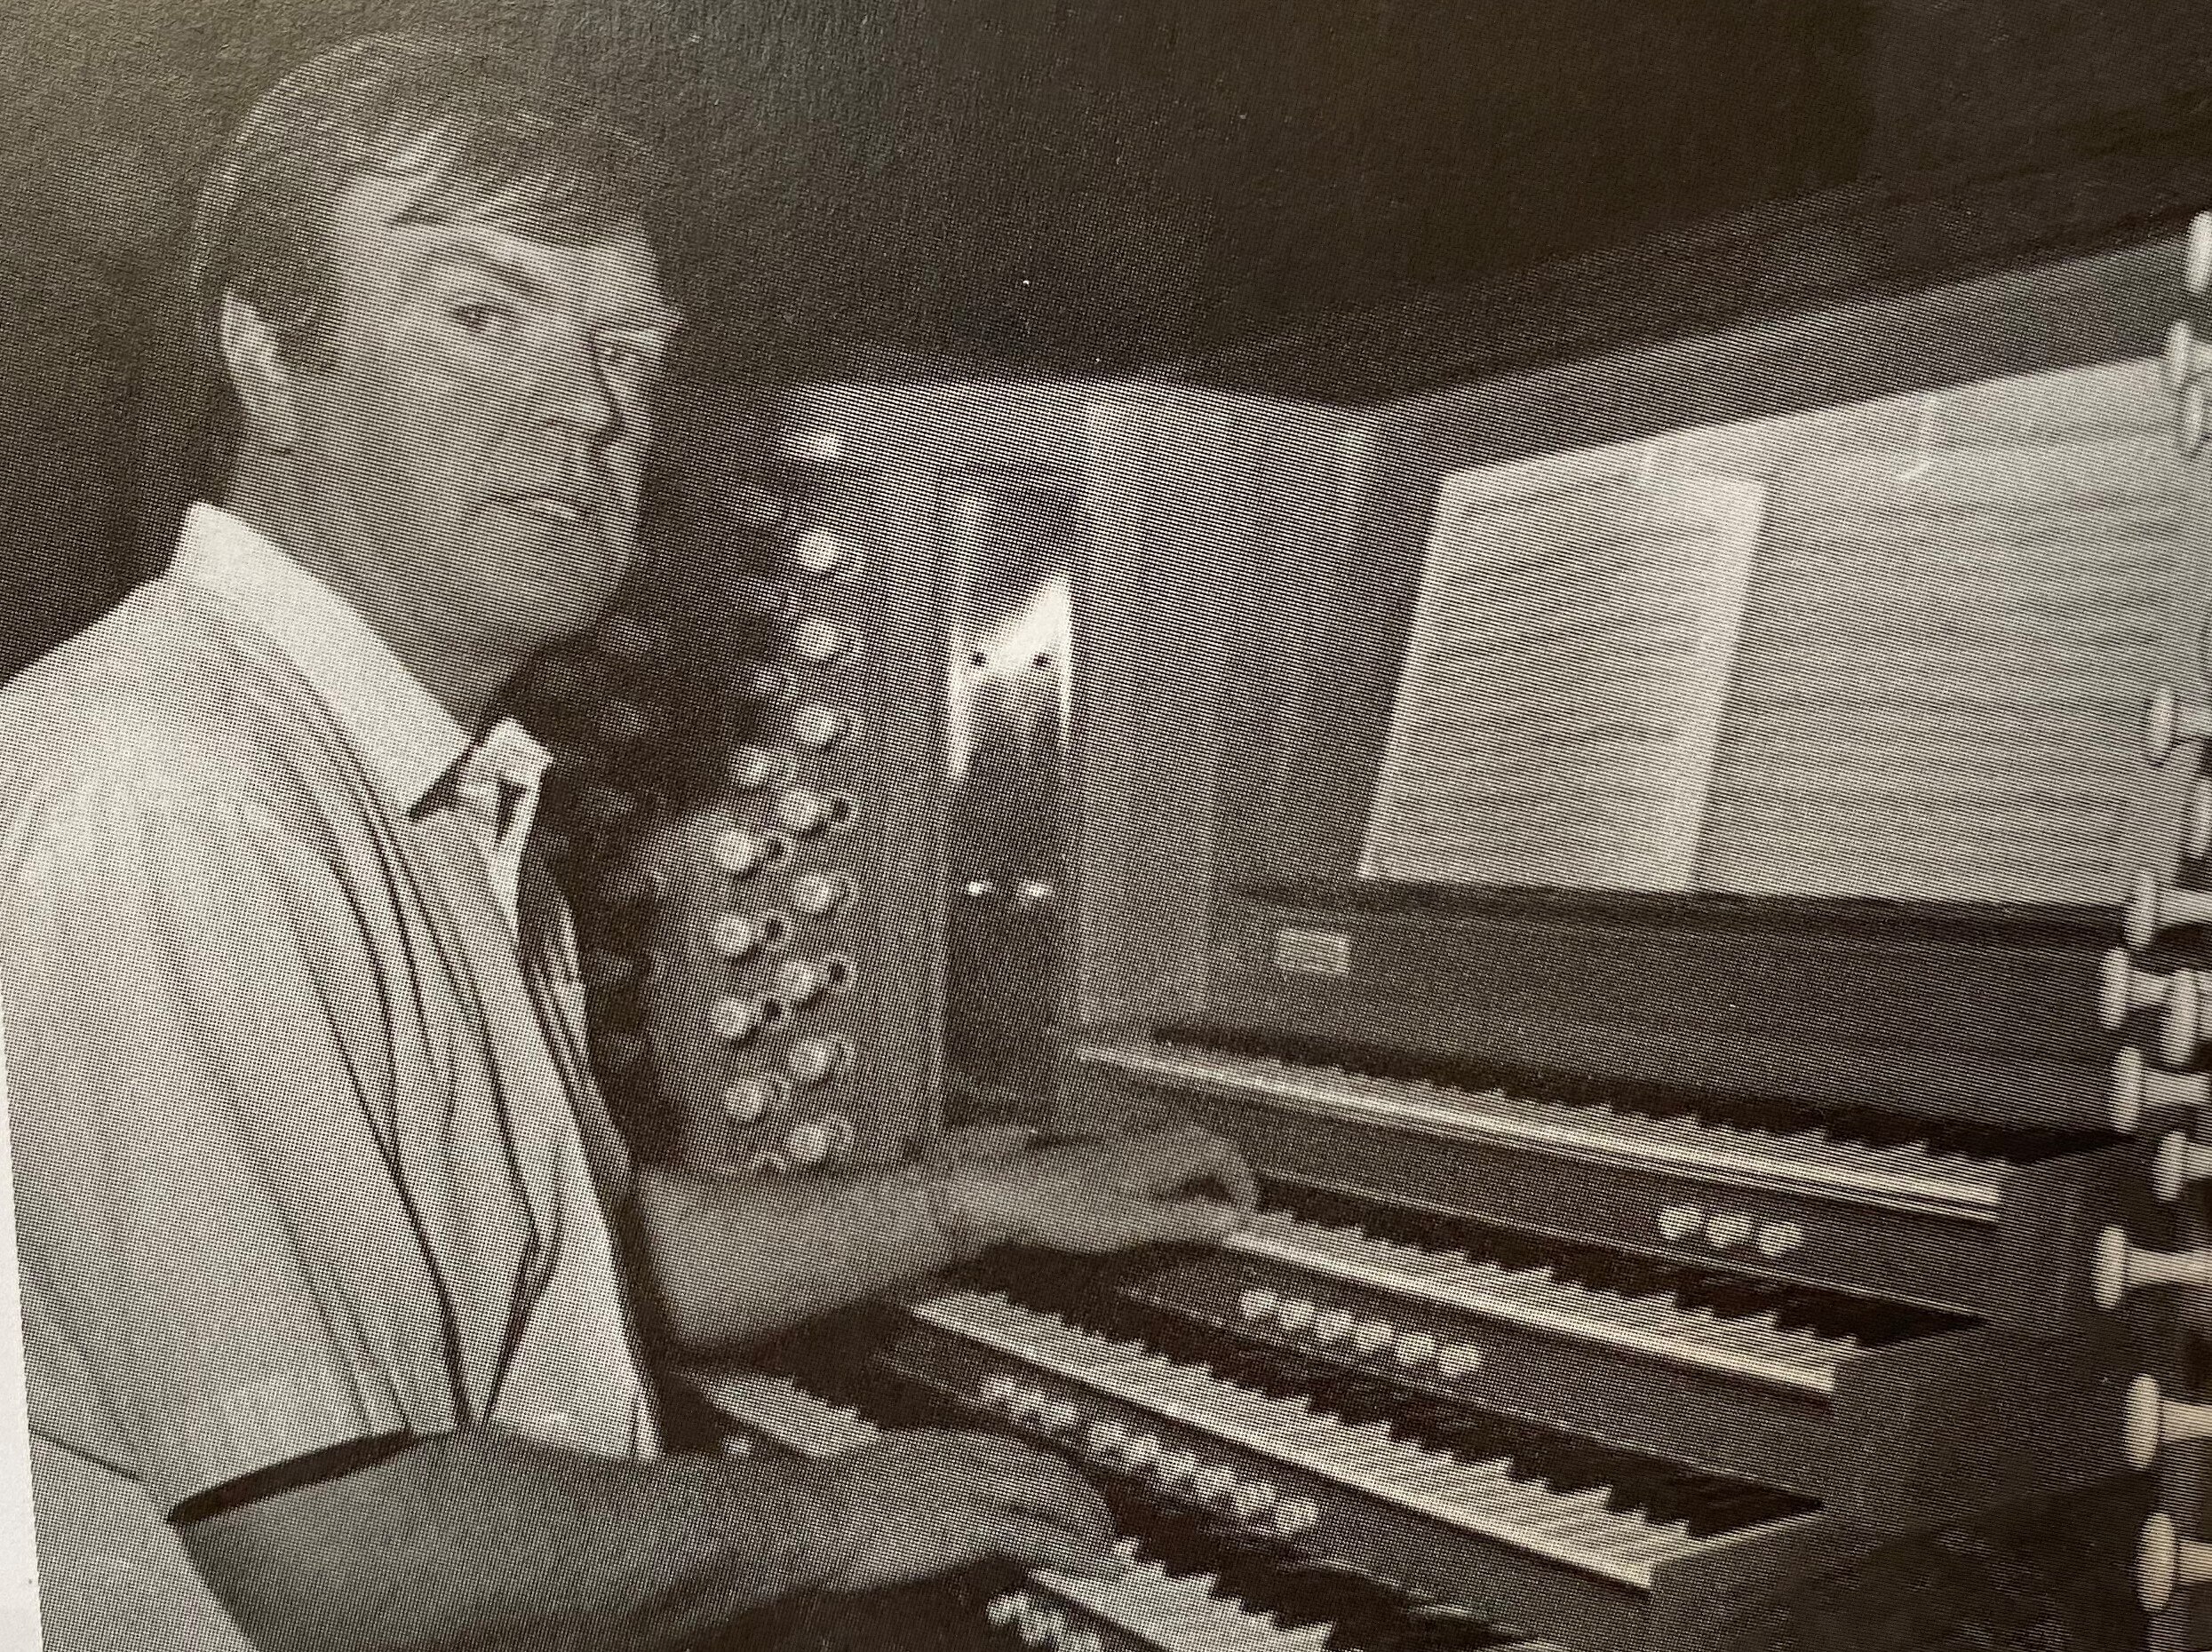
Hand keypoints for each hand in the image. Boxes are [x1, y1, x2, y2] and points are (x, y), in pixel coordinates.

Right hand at [810, 1428, 1121, 1589]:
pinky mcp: (974, 1524)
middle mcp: (962, 1458)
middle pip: (1043, 1465)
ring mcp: (972, 1488)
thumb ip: (898, 1490)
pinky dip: (1080, 1552)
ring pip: (1054, 1494)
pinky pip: (1043, 1537)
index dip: (1041, 1472)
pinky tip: (1102, 1569)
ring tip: (1108, 1547)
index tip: (1058, 1491)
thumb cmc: (818, 1509)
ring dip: (1089, 1521)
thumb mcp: (869, 1486)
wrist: (809, 1514)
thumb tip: (902, 1511)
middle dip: (1079, 1493)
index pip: (1008, 1451)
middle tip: (1098, 1522)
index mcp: (937, 1446)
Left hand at [937, 1125, 1257, 1254]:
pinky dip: (1171, 1175)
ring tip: (1205, 1203)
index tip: (1249, 1211)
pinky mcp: (1099, 1162)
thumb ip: (1185, 1221)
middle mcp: (1141, 1145)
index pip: (1219, 1152)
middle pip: (1200, 1141)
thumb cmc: (1061, 1209)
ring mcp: (1119, 1150)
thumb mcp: (1133, 1224)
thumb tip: (1232, 1219)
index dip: (1242, 1180)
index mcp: (1156, 1156)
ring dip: (1199, 1168)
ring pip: (1175, 1146)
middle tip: (1235, 1203)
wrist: (1005, 1196)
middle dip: (1226, 1168)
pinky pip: (1152, 1157)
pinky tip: (1157, 1200)